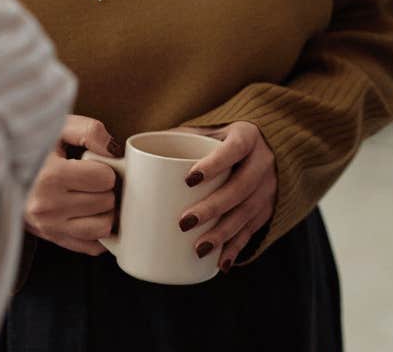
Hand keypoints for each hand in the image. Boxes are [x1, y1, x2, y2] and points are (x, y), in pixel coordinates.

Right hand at [23, 115, 123, 255]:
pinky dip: (98, 232)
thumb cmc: (33, 149)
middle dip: (105, 189)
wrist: (0, 171)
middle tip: (92, 180)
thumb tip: (113, 151)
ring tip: (92, 196)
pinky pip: (92, 246)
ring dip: (104, 211)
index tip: (94, 165)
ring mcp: (49, 227)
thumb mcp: (58, 128)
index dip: (105, 169)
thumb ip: (89, 131)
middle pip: (106, 202)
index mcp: (50, 177)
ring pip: (102, 228)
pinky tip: (89, 214)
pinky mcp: (52, 239)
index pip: (104, 179)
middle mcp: (47, 207)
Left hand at [176, 122, 275, 270]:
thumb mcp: (206, 130)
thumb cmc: (223, 138)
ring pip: (247, 212)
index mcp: (247, 136)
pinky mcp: (267, 208)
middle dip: (213, 207)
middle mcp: (263, 162)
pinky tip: (220, 263)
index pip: (234, 148)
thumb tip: (124, 156)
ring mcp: (268, 187)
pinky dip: (236, 248)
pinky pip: (252, 230)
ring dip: (223, 233)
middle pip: (241, 187)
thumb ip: (176, 137)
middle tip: (184, 222)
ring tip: (198, 248)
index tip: (189, 179)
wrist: (268, 145)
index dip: (215, 164)